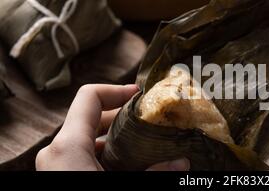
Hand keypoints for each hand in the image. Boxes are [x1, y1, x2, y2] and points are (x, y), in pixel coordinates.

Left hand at [35, 84, 189, 170]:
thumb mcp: (129, 186)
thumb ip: (156, 172)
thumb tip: (183, 163)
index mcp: (68, 146)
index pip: (90, 97)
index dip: (118, 90)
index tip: (141, 96)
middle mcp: (57, 152)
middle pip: (91, 119)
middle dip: (124, 119)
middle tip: (151, 124)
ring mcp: (57, 167)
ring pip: (89, 140)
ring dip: (118, 140)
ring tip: (145, 147)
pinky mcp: (62, 177)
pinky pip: (85, 157)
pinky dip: (107, 157)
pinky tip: (131, 167)